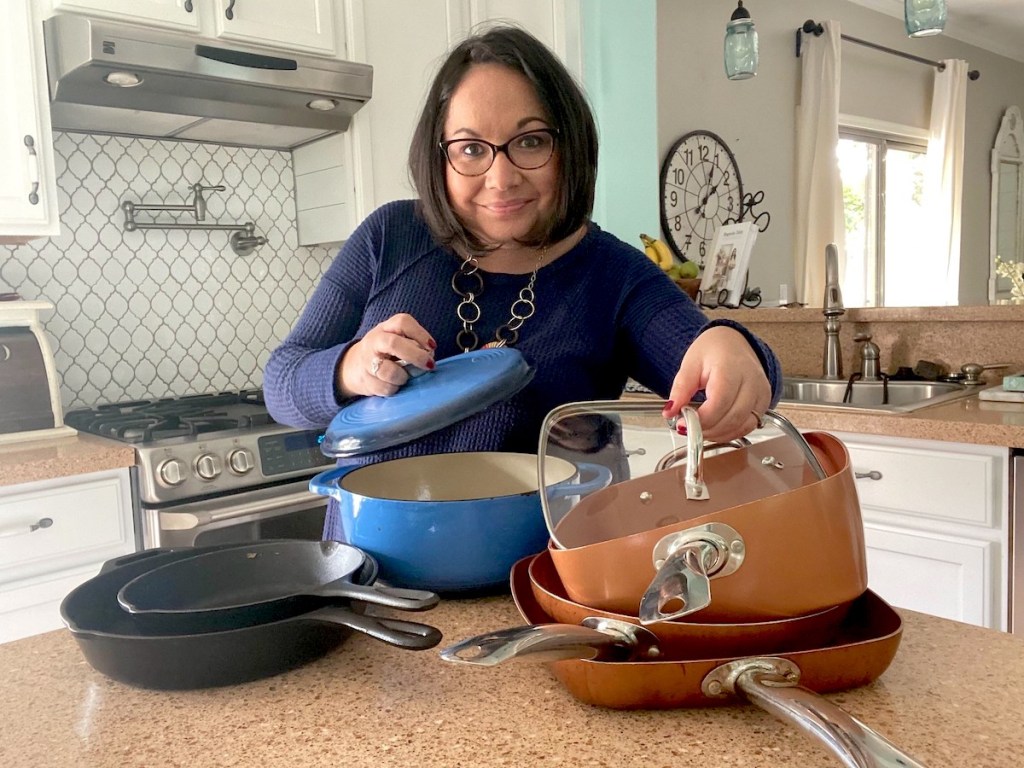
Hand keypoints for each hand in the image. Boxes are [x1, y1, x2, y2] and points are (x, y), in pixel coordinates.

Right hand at [338, 314, 435, 397]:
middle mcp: (374, 341)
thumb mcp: (397, 340)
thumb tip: (430, 357)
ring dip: (403, 377)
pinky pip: (385, 388)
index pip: (402, 322)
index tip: (432, 347)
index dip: (420, 334)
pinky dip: (394, 388)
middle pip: (393, 343)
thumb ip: (414, 344)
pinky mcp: (365, 380)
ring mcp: (367, 361)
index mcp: (386, 328)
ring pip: (388, 371)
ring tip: (405, 377)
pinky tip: (393, 384)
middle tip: (429, 365)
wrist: (354, 366)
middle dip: (415, 355)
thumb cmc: (385, 352)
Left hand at [661, 326, 771, 442]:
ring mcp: (761, 393)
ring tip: (699, 428)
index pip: (720, 402)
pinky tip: (715, 428)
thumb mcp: (690, 365)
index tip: (682, 424)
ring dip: (718, 434)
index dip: (701, 419)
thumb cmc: (713, 351)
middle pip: (732, 417)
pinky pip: (749, 426)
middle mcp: (752, 381)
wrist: (733, 343)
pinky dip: (730, 432)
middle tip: (688, 428)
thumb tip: (669, 412)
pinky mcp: (764, 403)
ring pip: (742, 426)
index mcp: (731, 368)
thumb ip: (680, 389)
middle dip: (707, 429)